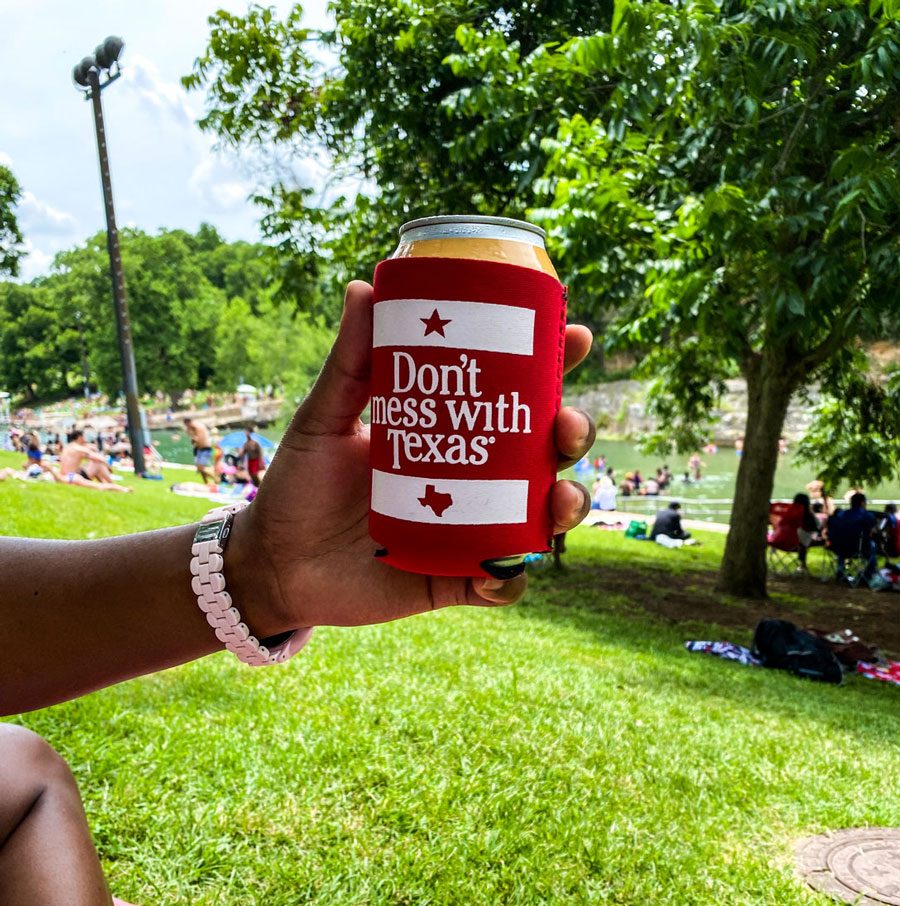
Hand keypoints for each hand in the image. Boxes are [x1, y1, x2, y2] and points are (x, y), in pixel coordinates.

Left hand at [239, 281, 594, 630]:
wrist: (274, 564)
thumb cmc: (299, 486)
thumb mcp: (324, 419)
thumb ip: (349, 363)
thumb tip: (363, 288)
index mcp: (446, 432)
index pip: (512, 395)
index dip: (552, 367)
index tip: (575, 337)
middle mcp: (468, 480)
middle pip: (542, 454)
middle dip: (571, 436)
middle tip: (566, 426)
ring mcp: (465, 531)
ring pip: (537, 518)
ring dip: (563, 506)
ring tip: (557, 499)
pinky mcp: (452, 578)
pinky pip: (499, 584)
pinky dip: (509, 580)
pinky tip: (500, 569)